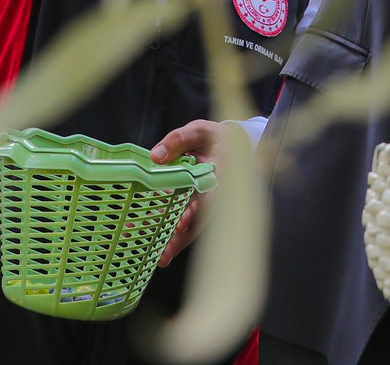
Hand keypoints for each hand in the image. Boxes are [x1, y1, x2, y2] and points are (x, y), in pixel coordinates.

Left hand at [148, 118, 229, 265]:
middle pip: (201, 218)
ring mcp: (210, 203)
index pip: (209, 195)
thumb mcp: (199, 131)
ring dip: (179, 242)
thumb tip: (157, 156)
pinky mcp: (202, 208)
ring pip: (196, 226)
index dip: (195, 211)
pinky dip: (178, 237)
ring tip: (162, 259)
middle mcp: (217, 193)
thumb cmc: (215, 138)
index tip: (181, 224)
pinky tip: (162, 249)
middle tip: (165, 254)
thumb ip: (178, 140)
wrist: (233, 144)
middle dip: (182, 237)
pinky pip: (191, 224)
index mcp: (220, 173)